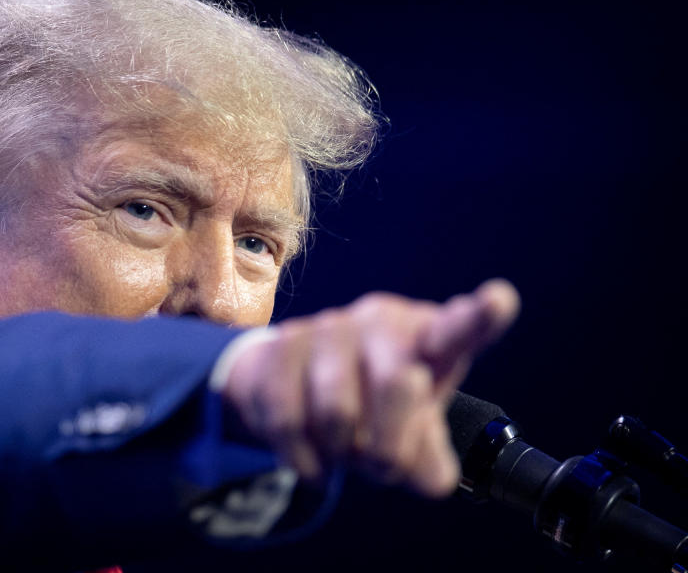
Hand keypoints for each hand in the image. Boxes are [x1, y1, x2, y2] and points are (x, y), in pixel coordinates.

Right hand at [222, 279, 519, 496]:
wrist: (291, 387)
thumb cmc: (371, 408)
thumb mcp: (411, 435)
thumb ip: (429, 459)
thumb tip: (430, 478)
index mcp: (429, 338)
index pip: (460, 328)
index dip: (480, 316)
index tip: (499, 301)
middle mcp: (381, 321)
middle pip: (399, 386)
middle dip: (388, 448)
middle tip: (381, 466)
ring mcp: (328, 328)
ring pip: (338, 413)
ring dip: (341, 454)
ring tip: (342, 452)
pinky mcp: (279, 346)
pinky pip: (291, 421)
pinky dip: (305, 460)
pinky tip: (313, 461)